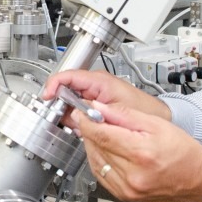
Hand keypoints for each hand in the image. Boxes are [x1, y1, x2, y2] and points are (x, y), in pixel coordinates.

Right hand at [44, 69, 171, 119]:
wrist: (155, 116)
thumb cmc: (142, 109)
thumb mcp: (114, 111)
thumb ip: (91, 111)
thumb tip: (71, 112)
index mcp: (98, 80)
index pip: (67, 75)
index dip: (53, 85)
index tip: (46, 97)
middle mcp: (94, 84)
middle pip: (65, 88)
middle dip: (59, 103)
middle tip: (59, 116)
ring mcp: (93, 93)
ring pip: (69, 99)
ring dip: (67, 112)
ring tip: (72, 123)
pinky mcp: (95, 103)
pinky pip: (77, 107)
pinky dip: (75, 117)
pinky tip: (80, 125)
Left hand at [67, 99, 201, 201]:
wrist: (199, 180)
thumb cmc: (184, 153)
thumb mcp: (157, 124)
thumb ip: (124, 115)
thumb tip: (99, 108)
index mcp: (141, 153)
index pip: (101, 134)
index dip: (87, 120)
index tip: (82, 112)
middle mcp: (132, 175)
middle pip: (96, 147)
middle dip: (90, 130)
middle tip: (92, 119)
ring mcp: (127, 189)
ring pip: (94, 161)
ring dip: (93, 146)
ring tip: (102, 134)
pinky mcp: (124, 196)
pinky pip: (100, 175)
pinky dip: (98, 161)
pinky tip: (106, 152)